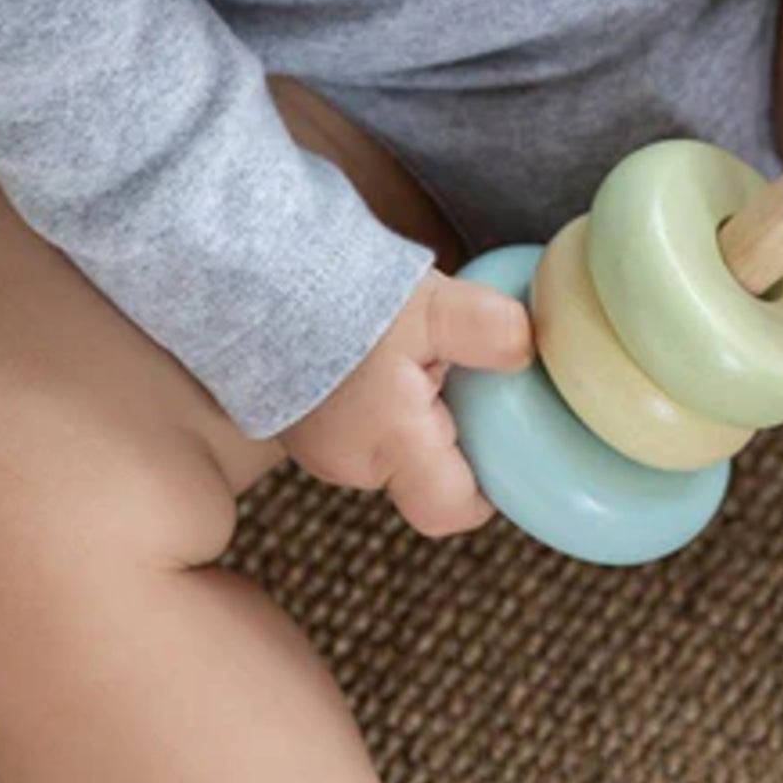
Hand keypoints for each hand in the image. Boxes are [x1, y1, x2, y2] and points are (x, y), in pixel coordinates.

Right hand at [281, 271, 531, 535]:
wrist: (253, 272)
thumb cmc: (344, 298)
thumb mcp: (436, 308)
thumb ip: (493, 331)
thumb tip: (528, 350)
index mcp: (392, 448)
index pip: (453, 510)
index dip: (488, 488)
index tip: (507, 441)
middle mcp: (350, 463)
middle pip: (423, 476)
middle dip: (453, 434)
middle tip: (469, 378)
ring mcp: (317, 446)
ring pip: (390, 447)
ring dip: (414, 412)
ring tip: (424, 353)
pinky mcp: (297, 418)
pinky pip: (357, 423)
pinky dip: (378, 397)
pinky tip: (382, 349)